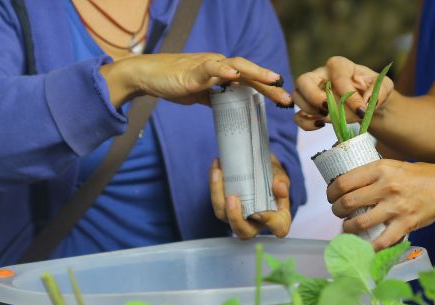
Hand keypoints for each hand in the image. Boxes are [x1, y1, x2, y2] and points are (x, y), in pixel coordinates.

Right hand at [102, 53, 292, 107]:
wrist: (147, 75)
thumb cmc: (173, 83)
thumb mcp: (200, 94)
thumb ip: (216, 98)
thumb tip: (230, 109)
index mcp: (222, 72)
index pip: (250, 80)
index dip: (268, 89)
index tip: (284, 102)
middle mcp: (218, 65)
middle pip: (250, 73)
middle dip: (270, 85)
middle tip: (286, 98)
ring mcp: (206, 66)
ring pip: (236, 65)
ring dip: (256, 72)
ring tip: (272, 79)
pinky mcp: (192, 71)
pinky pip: (210, 68)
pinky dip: (223, 70)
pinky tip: (234, 75)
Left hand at [210, 155, 290, 238]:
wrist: (260, 169)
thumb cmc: (273, 177)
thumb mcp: (281, 175)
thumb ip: (282, 181)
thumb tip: (279, 187)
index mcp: (277, 218)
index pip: (278, 228)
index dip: (268, 222)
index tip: (259, 212)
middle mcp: (256, 223)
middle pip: (244, 231)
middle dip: (235, 217)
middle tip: (231, 198)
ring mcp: (239, 217)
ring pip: (224, 216)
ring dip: (218, 195)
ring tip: (218, 173)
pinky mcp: (225, 209)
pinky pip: (217, 202)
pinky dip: (215, 185)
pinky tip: (217, 168)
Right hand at [293, 56, 393, 130]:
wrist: (368, 106)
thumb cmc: (373, 92)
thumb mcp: (384, 87)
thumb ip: (379, 91)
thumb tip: (366, 102)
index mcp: (339, 66)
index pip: (337, 74)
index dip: (348, 92)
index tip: (362, 109)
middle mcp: (321, 76)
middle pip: (303, 80)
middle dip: (312, 96)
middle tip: (327, 108)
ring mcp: (312, 93)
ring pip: (297, 97)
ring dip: (309, 110)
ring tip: (327, 118)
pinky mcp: (310, 110)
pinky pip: (298, 116)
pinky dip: (305, 123)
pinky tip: (320, 125)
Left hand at [327, 160, 434, 249]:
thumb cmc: (423, 176)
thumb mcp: (395, 165)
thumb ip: (374, 174)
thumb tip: (349, 184)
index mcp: (381, 169)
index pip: (344, 182)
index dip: (332, 192)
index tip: (332, 196)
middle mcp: (386, 187)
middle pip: (347, 202)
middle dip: (336, 210)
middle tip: (338, 212)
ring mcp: (396, 207)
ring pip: (359, 223)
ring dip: (347, 228)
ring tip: (347, 227)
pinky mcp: (405, 224)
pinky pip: (381, 241)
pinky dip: (369, 247)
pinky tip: (363, 246)